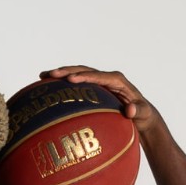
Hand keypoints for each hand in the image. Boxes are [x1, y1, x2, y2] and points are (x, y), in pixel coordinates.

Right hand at [40, 65, 158, 134]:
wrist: (141, 113)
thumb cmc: (143, 114)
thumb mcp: (143, 113)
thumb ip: (138, 111)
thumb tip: (130, 110)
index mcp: (117, 80)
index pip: (98, 76)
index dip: (84, 76)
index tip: (70, 79)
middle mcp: (106, 77)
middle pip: (83, 70)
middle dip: (66, 71)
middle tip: (50, 74)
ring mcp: (99, 81)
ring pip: (77, 74)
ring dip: (61, 74)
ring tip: (42, 76)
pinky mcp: (94, 88)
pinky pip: (77, 83)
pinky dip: (63, 84)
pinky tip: (48, 88)